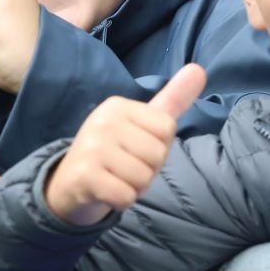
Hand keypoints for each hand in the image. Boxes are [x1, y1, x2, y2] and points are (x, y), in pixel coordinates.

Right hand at [43, 65, 205, 226]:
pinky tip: (106, 191)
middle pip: (158, 155)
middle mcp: (103, 121)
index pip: (167, 129)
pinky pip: (126, 196)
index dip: (158, 146)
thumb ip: (173, 99)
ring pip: (143, 179)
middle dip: (147, 170)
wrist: (70, 182)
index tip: (135, 148)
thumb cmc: (114, 151)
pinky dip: (121, 201)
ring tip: (115, 178)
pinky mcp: (85, 175)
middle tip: (123, 167)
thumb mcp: (143, 123)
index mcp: (118, 105)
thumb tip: (199, 69)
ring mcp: (92, 147)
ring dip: (134, 187)